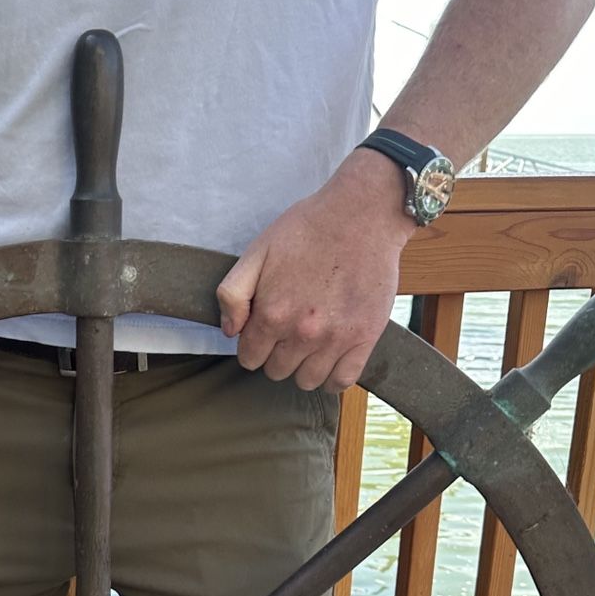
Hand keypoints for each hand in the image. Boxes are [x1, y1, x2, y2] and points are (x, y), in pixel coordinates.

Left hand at [216, 150, 415, 392]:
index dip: (253, 345)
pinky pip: (342, 380)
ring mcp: (335, 339)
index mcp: (272, 314)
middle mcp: (302, 333)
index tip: (264, 330)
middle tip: (289, 330)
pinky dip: (333, 377)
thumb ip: (233, 293)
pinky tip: (330, 360)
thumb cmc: (308, 228)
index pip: (249, 358)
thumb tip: (230, 331)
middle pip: (277, 371)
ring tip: (309, 343)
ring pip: (307, 381)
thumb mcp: (257, 251)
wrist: (362, 214)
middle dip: (276, 355)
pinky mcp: (365, 338)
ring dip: (303, 367)